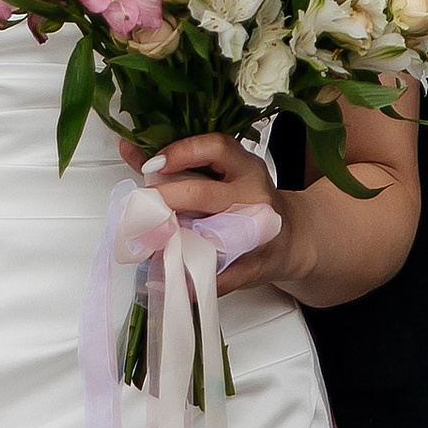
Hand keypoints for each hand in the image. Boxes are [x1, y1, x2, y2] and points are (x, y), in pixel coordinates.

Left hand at [118, 129, 299, 295]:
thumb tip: (132, 150)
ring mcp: (255, 234)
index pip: (216, 148)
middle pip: (203, 194)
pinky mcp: (251, 268)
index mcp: (246, 167)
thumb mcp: (226, 174)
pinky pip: (215, 276)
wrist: (294, 239)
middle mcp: (253, 196)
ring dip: (170, 242)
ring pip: (207, 237)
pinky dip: (187, 279)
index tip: (152, 163)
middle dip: (164, 199)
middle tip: (140, 206)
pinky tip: (165, 278)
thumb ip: (181, 163)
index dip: (181, 152)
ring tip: (146, 241)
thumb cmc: (252, 201)